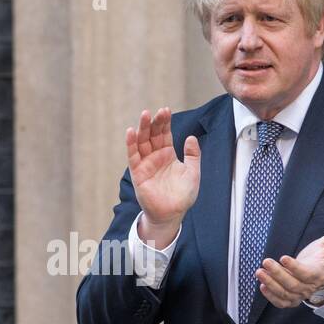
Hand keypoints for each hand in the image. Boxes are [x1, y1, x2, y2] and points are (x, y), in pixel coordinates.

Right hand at [127, 107, 199, 244]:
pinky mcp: (138, 173)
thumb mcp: (193, 172)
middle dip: (154, 122)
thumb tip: (191, 137)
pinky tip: (131, 132)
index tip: (166, 110)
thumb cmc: (183, 195)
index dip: (165, 122)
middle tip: (158, 111)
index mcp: (168, 154)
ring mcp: (145, 164)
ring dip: (142, 128)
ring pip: (142, 142)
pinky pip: (133, 156)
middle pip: (152, 134)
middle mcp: (155, 156)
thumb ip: (193, 155)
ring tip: (145, 115)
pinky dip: (131, 144)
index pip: (164, 133)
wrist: (173, 214)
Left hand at [256, 221, 323, 307]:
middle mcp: (308, 287)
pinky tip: (262, 285)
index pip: (305, 273)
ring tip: (259, 272)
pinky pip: (281, 302)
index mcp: (317, 273)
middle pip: (292, 284)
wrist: (317, 275)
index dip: (294, 267)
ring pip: (284, 293)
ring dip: (270, 284)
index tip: (283, 257)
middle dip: (277, 274)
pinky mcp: (291, 300)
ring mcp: (299, 295)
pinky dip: (271, 296)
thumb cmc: (319, 258)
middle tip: (265, 262)